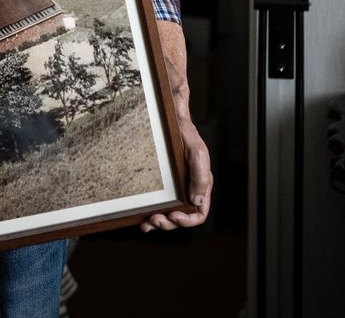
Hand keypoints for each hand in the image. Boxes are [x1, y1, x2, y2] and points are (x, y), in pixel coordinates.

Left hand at [141, 115, 211, 231]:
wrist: (170, 121)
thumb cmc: (186, 134)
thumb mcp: (197, 153)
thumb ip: (200, 176)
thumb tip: (197, 201)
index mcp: (201, 186)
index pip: (199, 213)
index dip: (188, 221)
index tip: (174, 216)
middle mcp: (188, 190)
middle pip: (182, 217)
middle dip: (169, 223)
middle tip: (156, 219)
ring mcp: (175, 189)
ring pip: (169, 214)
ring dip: (159, 223)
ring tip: (147, 223)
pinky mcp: (162, 185)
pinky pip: (159, 204)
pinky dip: (151, 214)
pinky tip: (143, 218)